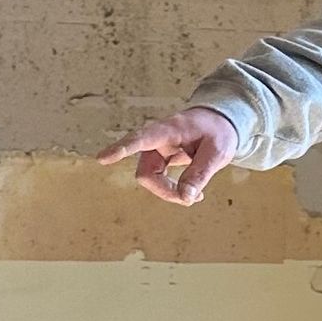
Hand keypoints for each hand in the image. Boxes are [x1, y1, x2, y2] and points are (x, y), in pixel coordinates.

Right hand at [99, 105, 238, 205]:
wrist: (219, 121)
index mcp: (170, 129)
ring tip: (196, 196)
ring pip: (149, 178)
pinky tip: (191, 193)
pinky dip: (172, 189)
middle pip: (145, 171)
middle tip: (192, 199)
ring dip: (169, 192)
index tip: (102, 158)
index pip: (141, 139)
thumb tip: (184, 197)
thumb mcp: (217, 153)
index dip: (122, 148)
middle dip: (165, 190)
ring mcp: (155, 149)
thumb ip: (200, 173)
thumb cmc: (218, 132)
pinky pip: (156, 179)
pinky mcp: (158, 158)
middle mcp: (156, 139)